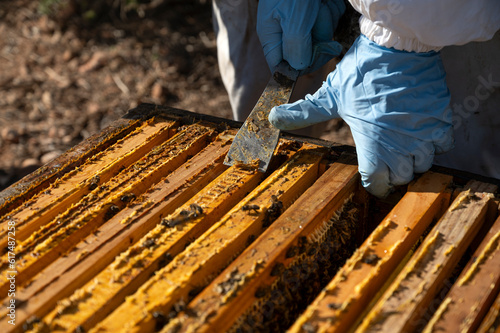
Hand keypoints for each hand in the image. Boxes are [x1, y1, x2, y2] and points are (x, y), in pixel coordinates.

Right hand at [256, 0, 344, 72]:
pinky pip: (329, 20)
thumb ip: (296, 50)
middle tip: (314, 20)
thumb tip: (299, 68)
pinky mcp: (318, 11)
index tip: (307, 68)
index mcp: (272, 37)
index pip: (280, 67)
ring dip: (324, 20)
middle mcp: (287, 31)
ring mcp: (304, 21)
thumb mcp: (293, 23)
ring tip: (317, 4)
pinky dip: (330, 10)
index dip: (293, 71)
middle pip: (305, 55)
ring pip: (321, 37)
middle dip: (315, 39)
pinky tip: (323, 1)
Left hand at [269, 35, 453, 196]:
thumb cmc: (361, 73)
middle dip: (392, 172)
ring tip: (401, 145)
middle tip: (384, 157)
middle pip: (401, 177)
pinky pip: (442, 145)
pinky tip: (419, 131)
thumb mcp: (328, 95)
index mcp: (372, 145)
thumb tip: (272, 119)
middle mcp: (400, 146)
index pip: (377, 183)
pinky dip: (433, 142)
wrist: (397, 46)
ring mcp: (423, 134)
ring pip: (423, 164)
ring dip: (413, 159)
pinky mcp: (440, 119)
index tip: (371, 178)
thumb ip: (303, 113)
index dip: (373, 184)